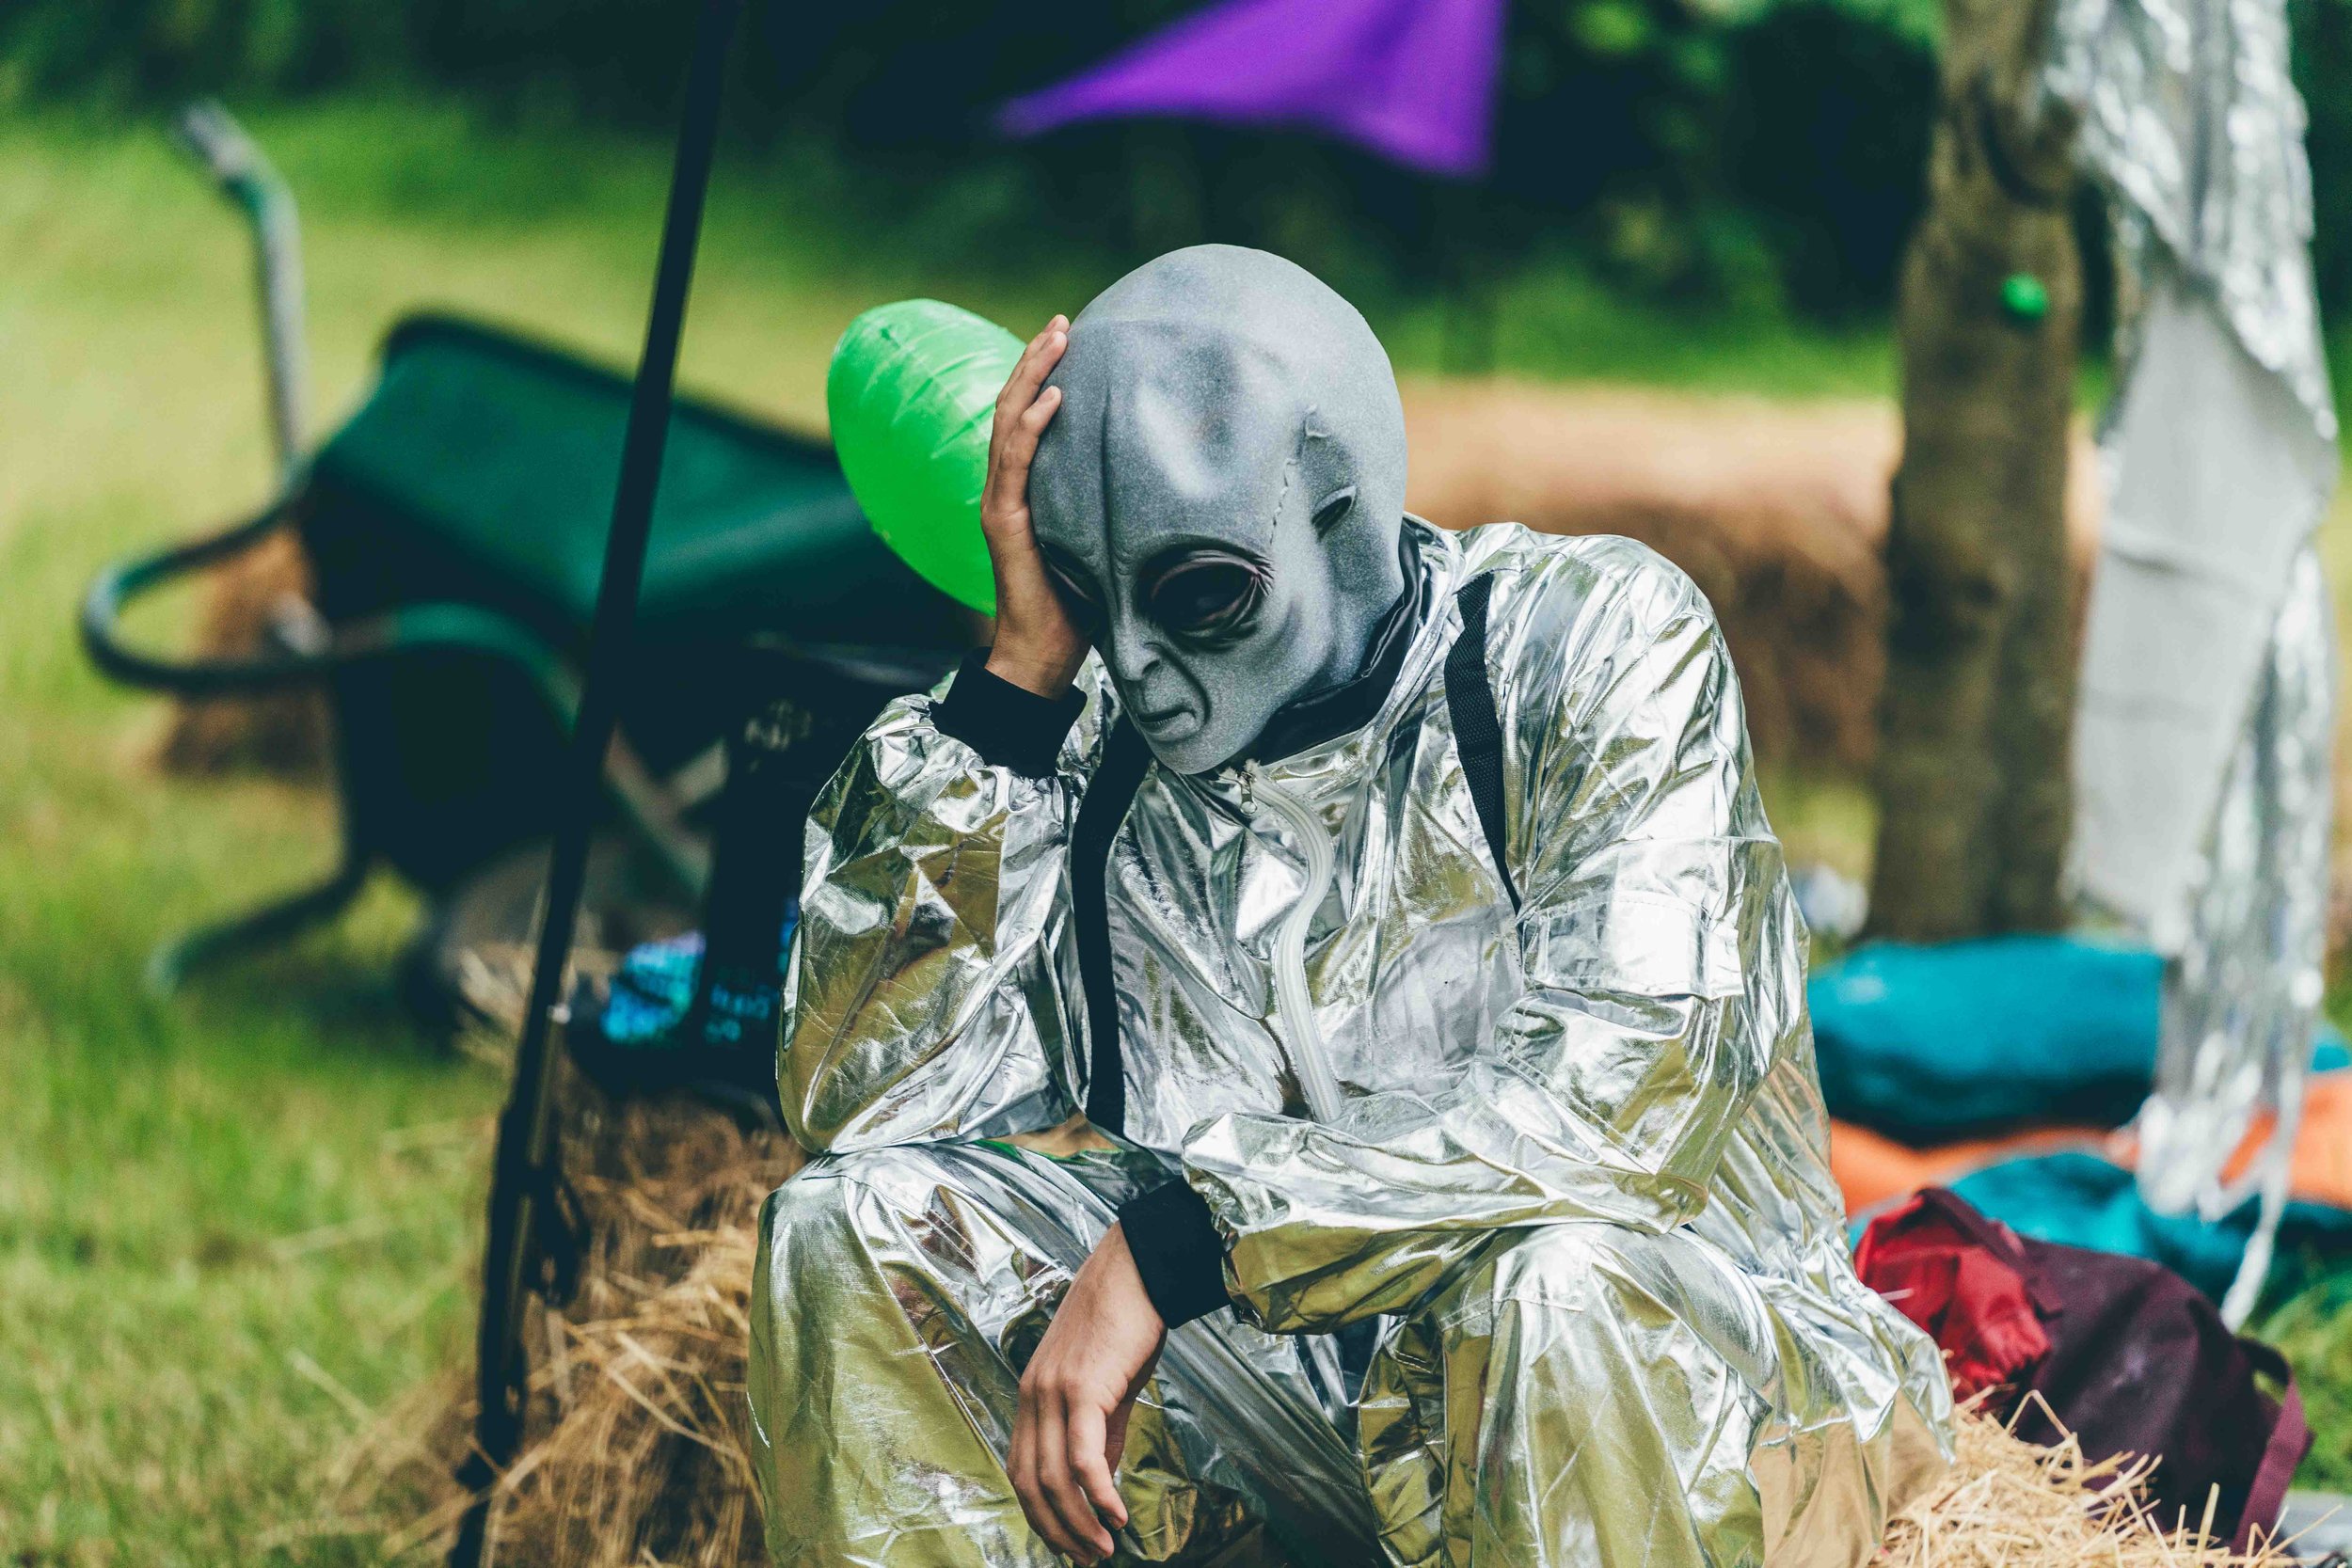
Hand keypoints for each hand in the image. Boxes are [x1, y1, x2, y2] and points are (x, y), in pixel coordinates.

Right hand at [982, 315, 1090, 698]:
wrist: (1044, 652)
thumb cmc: (1079, 603)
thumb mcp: (1106, 538)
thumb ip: (1116, 503)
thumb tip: (1170, 476)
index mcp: (1027, 487)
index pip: (1028, 418)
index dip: (1043, 375)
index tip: (1070, 338)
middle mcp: (1007, 486)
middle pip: (1014, 407)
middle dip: (1036, 360)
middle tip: (1062, 322)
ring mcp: (1000, 500)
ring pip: (1008, 422)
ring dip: (1031, 377)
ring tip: (1054, 339)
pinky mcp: (1003, 519)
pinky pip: (1015, 462)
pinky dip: (1032, 426)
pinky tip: (1054, 397)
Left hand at [1011, 1223, 1166, 1561]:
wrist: (1140, 1268)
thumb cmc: (1126, 1322)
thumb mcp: (1106, 1386)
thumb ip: (1099, 1434)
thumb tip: (1099, 1483)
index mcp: (1032, 1394)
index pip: (1020, 1469)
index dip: (1040, 1513)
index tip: (1068, 1542)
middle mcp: (1033, 1394)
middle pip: (1029, 1481)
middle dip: (1057, 1529)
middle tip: (1086, 1559)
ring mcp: (1053, 1390)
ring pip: (1052, 1476)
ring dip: (1078, 1521)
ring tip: (1103, 1548)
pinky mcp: (1082, 1387)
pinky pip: (1082, 1455)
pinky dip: (1097, 1493)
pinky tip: (1116, 1514)